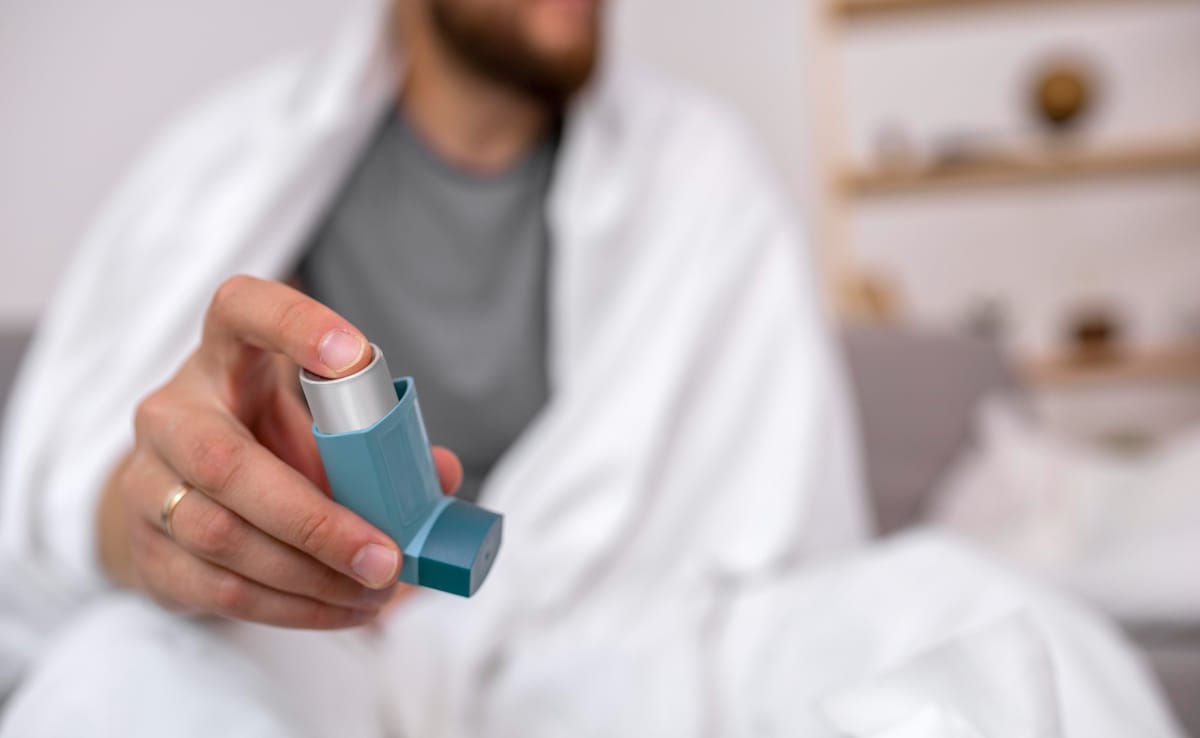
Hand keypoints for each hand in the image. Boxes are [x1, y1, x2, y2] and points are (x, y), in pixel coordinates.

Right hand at [97, 275, 461, 628]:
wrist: (177, 500)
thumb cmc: (268, 447)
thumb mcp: (317, 428)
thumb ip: (381, 442)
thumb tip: (440, 474)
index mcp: (223, 360)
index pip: (241, 309)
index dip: (293, 324)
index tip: (355, 356)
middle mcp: (171, 414)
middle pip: (225, 461)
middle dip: (316, 519)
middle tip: (388, 556)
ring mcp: (146, 484)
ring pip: (223, 536)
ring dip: (312, 575)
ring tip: (377, 591)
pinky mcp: (147, 551)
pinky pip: (219, 588)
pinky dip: (292, 608)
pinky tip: (343, 610)